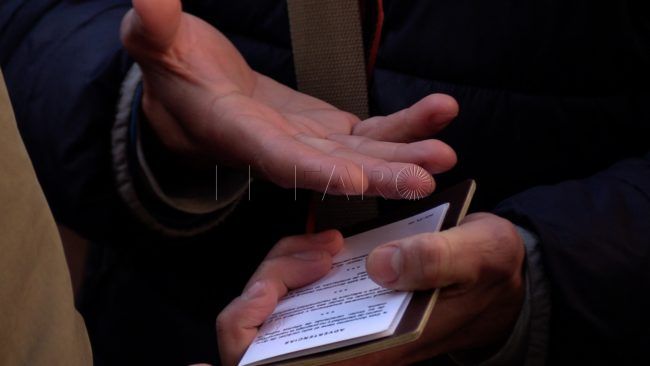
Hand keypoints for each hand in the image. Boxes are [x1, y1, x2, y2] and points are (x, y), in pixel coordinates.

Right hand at [120, 0, 457, 197]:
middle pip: (332, 168)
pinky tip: (437, 116)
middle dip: (379, 175)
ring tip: (444, 153)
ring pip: (359, 154)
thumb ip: (153, 27)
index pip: (276, 158)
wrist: (199, 92)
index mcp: (238, 132)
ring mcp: (308, 141)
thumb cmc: (174, 71)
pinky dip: (402, 128)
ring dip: (403, 155)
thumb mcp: (154, 43)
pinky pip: (369, 133)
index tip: (352, 178)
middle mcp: (278, 147)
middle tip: (425, 176)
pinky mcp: (327, 129)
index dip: (312, 169)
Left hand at [216, 213, 524, 364]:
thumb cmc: (489, 271)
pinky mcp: (346, 301)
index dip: (250, 332)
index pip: (283, 361)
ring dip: (287, 267)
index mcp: (377, 347)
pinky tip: (329, 243)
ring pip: (277, 304)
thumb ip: (436, 259)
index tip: (266, 291)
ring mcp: (345, 323)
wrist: (496, 276)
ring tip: (329, 243)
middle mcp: (351, 342)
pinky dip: (301, 260)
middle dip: (271, 283)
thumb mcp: (478, 254)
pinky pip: (299, 287)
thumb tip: (381, 266)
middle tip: (319, 251)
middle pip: (264, 331)